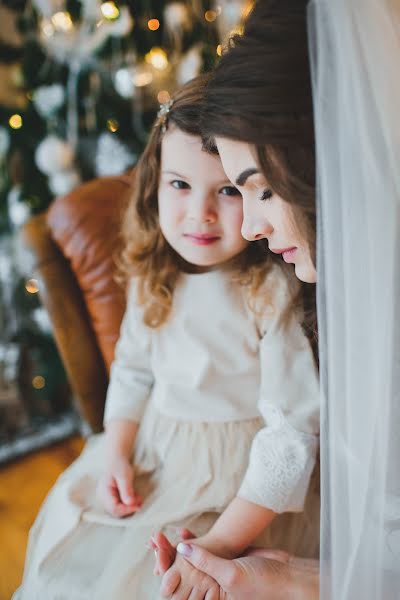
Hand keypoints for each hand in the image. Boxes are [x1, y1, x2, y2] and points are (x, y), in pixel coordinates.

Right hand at [96, 455, 141, 517]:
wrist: (116, 460)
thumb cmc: (119, 466)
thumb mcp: (125, 476)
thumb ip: (127, 490)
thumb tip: (130, 503)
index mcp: (103, 491)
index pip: (113, 508)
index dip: (126, 509)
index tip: (137, 506)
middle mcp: (102, 497)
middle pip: (115, 511)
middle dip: (129, 508)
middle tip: (140, 500)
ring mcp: (106, 499)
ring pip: (118, 509)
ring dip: (129, 506)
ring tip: (138, 497)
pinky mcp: (111, 498)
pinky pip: (119, 505)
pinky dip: (128, 503)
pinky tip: (135, 497)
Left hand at [154, 532, 318, 599]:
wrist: (288, 574)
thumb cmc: (264, 583)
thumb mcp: (231, 573)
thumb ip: (206, 561)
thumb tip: (181, 547)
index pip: (180, 591)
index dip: (166, 573)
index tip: (154, 554)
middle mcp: (210, 590)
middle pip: (181, 576)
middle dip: (167, 558)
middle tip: (153, 541)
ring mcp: (216, 576)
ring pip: (190, 563)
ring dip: (177, 550)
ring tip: (160, 537)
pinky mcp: (223, 562)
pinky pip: (203, 553)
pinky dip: (194, 543)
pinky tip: (184, 532)